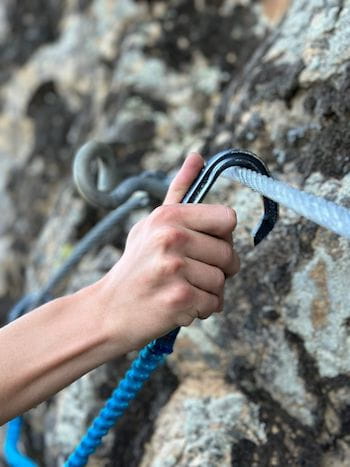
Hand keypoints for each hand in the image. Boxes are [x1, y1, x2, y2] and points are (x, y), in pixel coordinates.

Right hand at [97, 153, 239, 350]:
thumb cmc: (135, 267)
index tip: (205, 245)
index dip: (221, 236)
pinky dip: (202, 309)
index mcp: (168, 216)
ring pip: (222, 281)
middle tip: (191, 274)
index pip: (228, 219)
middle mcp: (172, 238)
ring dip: (209, 291)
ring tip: (182, 289)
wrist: (109, 311)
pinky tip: (180, 305)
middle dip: (217, 268)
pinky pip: (214, 303)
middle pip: (229, 253)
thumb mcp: (151, 224)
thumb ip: (178, 191)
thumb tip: (197, 156)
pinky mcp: (179, 299)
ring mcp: (175, 269)